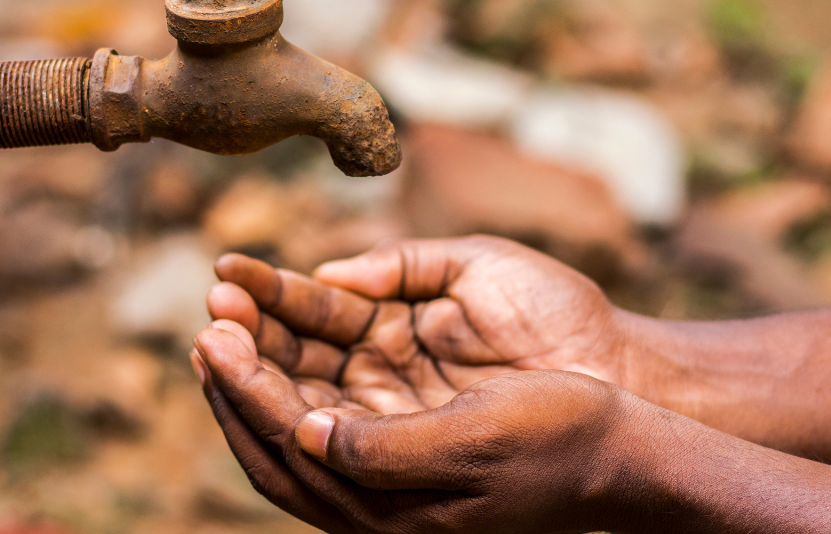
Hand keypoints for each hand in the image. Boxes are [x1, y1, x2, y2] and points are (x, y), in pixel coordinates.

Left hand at [190, 321, 648, 533]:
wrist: (621, 457)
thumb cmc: (559, 439)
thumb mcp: (475, 438)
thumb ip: (384, 447)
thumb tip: (304, 434)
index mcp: (388, 510)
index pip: (288, 445)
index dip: (244, 388)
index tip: (213, 333)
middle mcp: (376, 505)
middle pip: (277, 442)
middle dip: (238, 381)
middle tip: (209, 320)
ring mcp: (387, 484)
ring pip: (298, 428)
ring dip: (263, 374)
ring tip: (232, 321)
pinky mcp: (403, 458)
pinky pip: (329, 419)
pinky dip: (300, 380)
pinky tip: (289, 345)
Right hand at [205, 235, 636, 413]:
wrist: (620, 372)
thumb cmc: (557, 313)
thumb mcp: (476, 267)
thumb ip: (403, 265)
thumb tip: (329, 273)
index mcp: (396, 326)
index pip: (315, 314)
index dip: (270, 298)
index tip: (227, 277)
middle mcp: (384, 376)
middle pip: (298, 362)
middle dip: (250, 341)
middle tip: (210, 317)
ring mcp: (395, 417)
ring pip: (307, 404)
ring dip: (257, 381)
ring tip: (216, 348)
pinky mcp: (410, 456)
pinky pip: (338, 445)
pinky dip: (294, 425)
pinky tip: (259, 398)